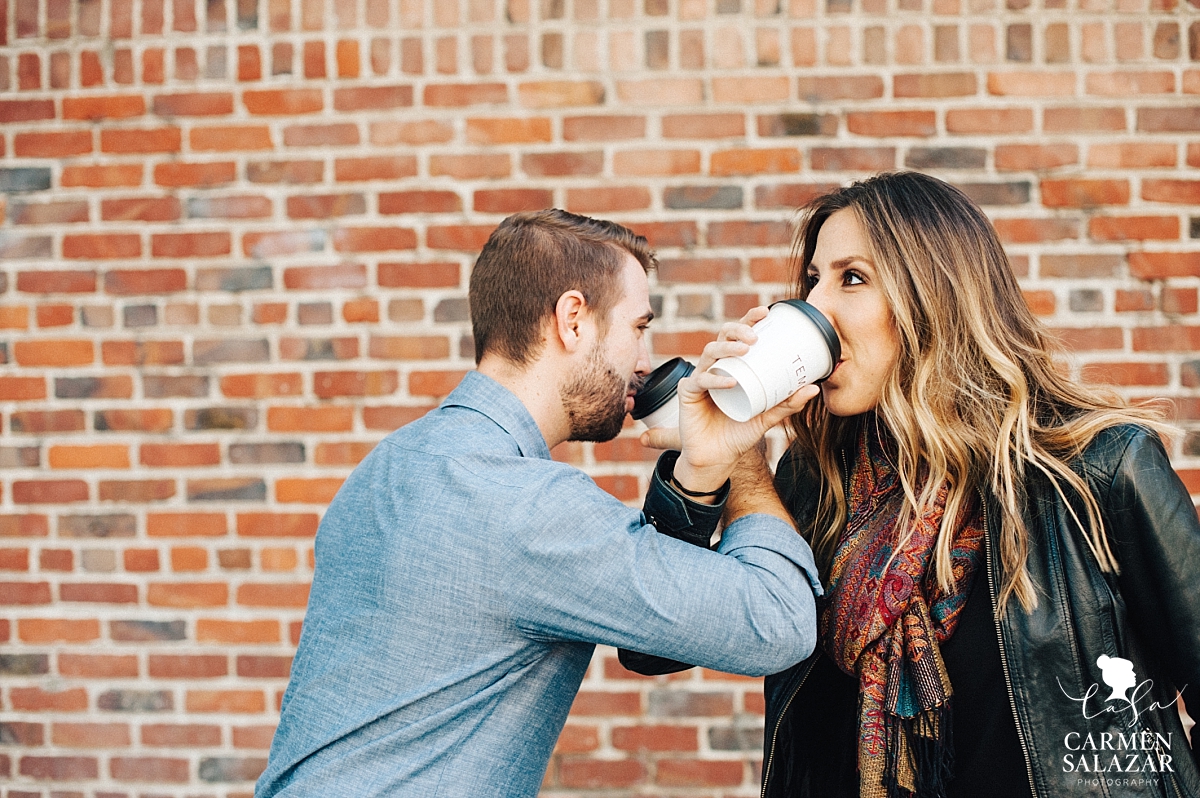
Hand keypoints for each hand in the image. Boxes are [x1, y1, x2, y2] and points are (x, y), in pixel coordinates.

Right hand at [641, 306, 819, 492]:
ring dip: (728, 348)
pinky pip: (699, 380)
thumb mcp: (768, 417)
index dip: (749, 320)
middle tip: (756, 336)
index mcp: (732, 366)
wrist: (718, 459)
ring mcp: (699, 378)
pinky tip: (730, 382)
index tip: (766, 312)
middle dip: (738, 329)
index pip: (739, 336)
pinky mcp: (687, 393)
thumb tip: (813, 387)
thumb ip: (788, 403)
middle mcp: (714, 367)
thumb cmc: (739, 433)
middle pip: (722, 336)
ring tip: (746, 350)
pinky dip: (715, 379)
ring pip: (710, 352)